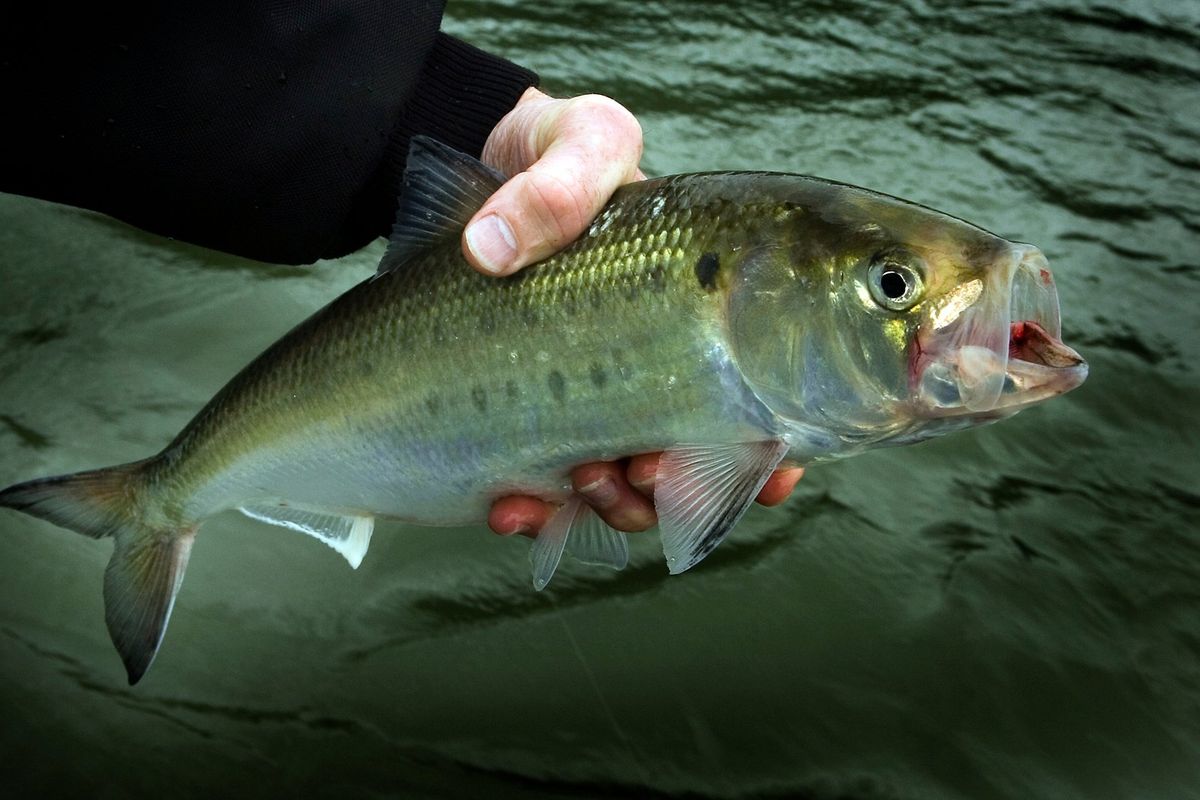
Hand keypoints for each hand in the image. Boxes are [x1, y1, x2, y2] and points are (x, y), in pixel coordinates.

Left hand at [468, 89, 803, 536]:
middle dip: (684, 487)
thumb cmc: (547, 152)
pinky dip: (535, 514)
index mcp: (696, 313)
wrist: (472, 185)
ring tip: (581, 479)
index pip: (761, 395)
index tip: (770, 468)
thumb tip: (491, 249)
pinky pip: (547, 497)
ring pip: (631, 492)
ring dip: (618, 506)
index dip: (774, 447)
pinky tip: (508, 507)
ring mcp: (593, 405)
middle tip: (649, 470)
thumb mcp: (572, 141)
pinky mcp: (530, 429)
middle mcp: (654, 369)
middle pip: (698, 461)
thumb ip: (560, 180)